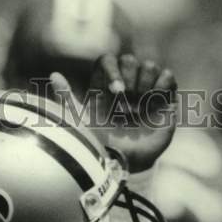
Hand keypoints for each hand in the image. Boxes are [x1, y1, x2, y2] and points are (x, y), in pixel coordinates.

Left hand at [50, 53, 177, 172]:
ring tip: (140, 108)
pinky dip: (161, 87)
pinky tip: (153, 105)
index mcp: (105, 86)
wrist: (124, 161)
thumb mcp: (80, 122)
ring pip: (149, 65)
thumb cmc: (100, 144)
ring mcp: (146, 89)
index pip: (109, 60)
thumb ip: (66, 98)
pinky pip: (168, 76)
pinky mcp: (165, 98)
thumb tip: (54, 75)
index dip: (112, 71)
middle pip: (130, 60)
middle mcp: (126, 84)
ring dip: (144, 86)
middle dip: (129, 80)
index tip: (116, 91)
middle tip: (127, 104)